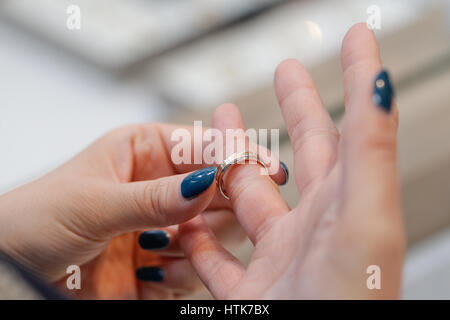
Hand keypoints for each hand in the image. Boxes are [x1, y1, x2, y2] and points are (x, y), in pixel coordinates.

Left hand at [0, 123, 284, 298]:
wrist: (9, 268)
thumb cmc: (34, 217)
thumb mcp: (92, 202)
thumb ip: (153, 198)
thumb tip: (208, 181)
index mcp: (145, 153)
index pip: (204, 147)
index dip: (237, 154)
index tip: (267, 166)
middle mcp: (161, 187)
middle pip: (220, 191)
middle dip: (220, 207)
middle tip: (209, 220)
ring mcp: (164, 226)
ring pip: (214, 232)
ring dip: (195, 245)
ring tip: (157, 249)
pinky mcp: (162, 262)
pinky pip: (195, 268)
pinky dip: (180, 273)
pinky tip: (147, 272)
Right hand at [179, 24, 405, 298]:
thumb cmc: (347, 305)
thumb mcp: (365, 222)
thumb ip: (370, 151)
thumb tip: (381, 82)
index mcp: (347, 206)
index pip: (350, 128)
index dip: (354, 79)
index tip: (354, 39)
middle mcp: (317, 228)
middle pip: (302, 155)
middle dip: (293, 110)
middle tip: (283, 72)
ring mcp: (282, 259)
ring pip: (249, 202)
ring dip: (230, 170)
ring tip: (214, 139)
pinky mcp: (251, 292)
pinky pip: (219, 259)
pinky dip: (198, 238)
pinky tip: (184, 221)